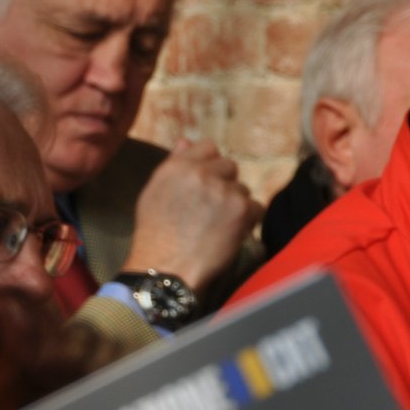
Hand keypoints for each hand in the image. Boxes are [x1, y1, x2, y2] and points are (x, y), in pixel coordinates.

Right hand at [122, 139, 262, 294]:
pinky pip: (256, 206)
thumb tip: (186, 141)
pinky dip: (248, 219)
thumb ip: (173, 164)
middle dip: (224, 183)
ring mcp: (224, 190)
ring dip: (235, 203)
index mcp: (178, 167)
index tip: (207, 183)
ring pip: (242, 188)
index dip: (210, 166)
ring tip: (217, 224)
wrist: (167, 268)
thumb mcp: (154, 192)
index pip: (209, 147)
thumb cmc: (155, 234)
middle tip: (212, 207)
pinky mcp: (242, 209)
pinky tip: (231, 231)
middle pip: (229, 166)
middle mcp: (201, 173)